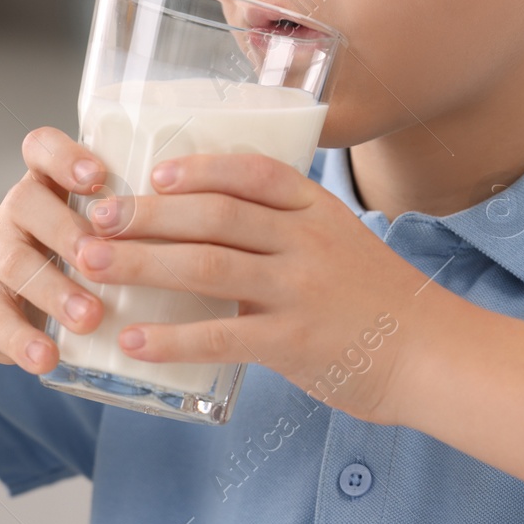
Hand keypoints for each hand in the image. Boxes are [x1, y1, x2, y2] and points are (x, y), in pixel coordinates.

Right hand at [0, 127, 109, 375]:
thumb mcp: (87, 230)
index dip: (64, 156)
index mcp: (46, 184)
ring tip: (90, 317)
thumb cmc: (61, 260)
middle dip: (69, 232)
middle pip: (28, 202)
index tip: (97, 176)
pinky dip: (24, 341)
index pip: (41, 148)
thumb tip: (207, 228)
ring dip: (56, 291)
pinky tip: (48, 357)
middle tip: (102, 259)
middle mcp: (15, 211)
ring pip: (17, 263)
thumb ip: (128, 223)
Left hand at [70, 151, 438, 425]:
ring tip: (91, 266)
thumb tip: (212, 220)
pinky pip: (222, 335)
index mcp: (316, 208)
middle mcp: (306, 241)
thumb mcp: (340, 241)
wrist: (432, 354)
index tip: (152, 173)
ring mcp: (300, 290)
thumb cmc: (376, 299)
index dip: (197, 169)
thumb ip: (285, 228)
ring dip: (141, 264)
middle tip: (96, 219)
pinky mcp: (294, 342)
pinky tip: (133, 342)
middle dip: (147, 215)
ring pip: (207, 267)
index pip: (251, 172)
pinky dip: (171, 338)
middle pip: (214, 215)